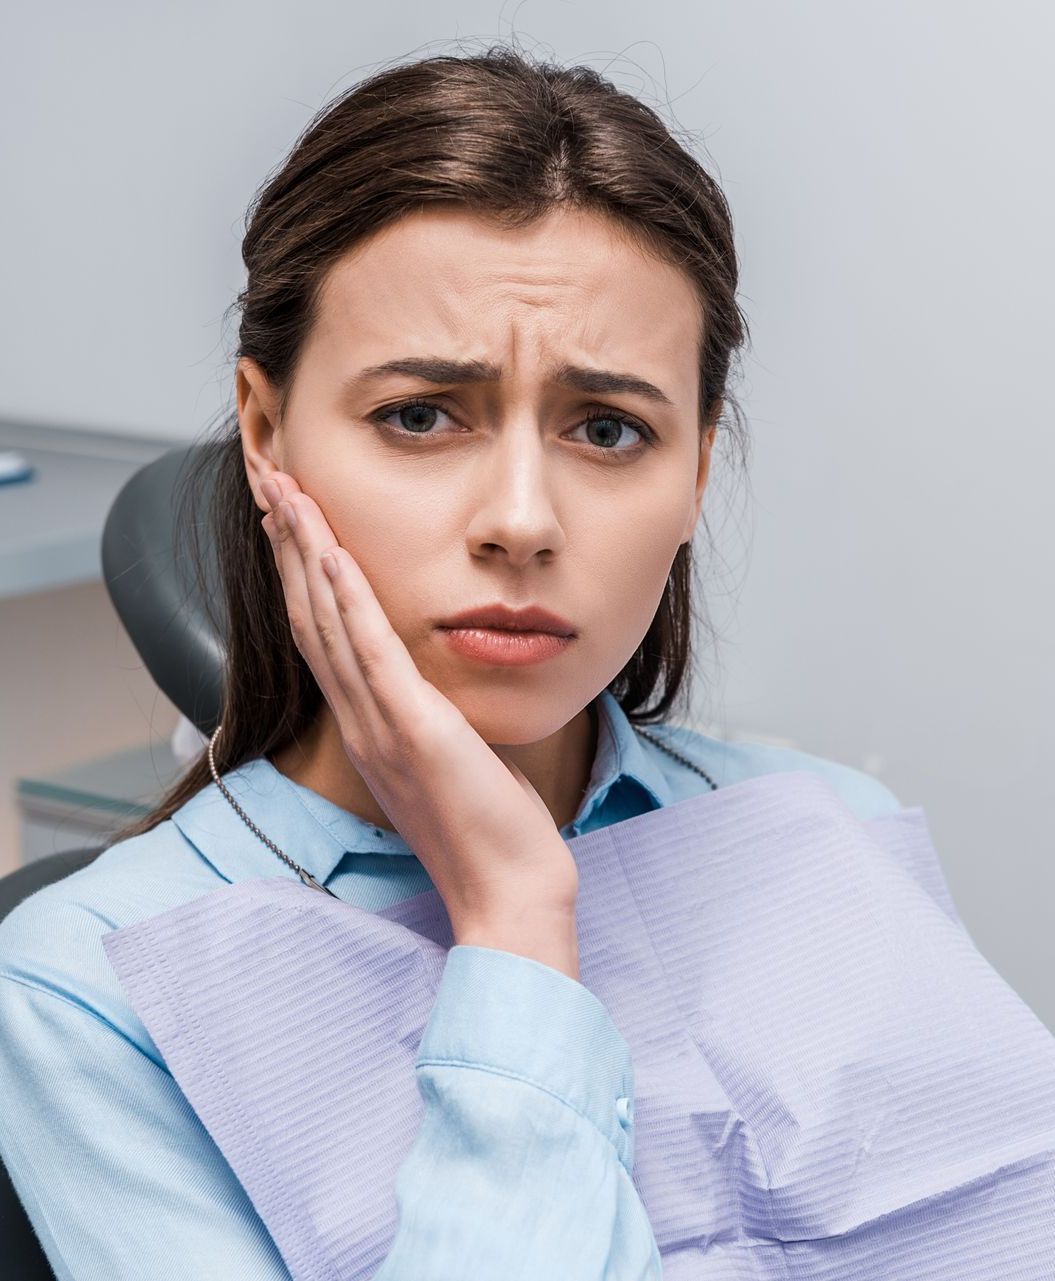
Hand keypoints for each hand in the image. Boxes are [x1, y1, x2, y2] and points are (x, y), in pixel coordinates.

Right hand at [259, 472, 580, 976]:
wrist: (507, 890)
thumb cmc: (489, 830)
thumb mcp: (452, 760)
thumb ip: (432, 720)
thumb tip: (439, 689)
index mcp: (367, 726)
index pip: (321, 634)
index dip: (298, 572)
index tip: (289, 518)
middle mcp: (359, 721)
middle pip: (307, 614)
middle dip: (286, 542)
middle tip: (267, 480)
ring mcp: (379, 724)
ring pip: (326, 620)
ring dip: (303, 550)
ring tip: (283, 491)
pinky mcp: (411, 727)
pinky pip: (369, 649)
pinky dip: (345, 596)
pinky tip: (329, 550)